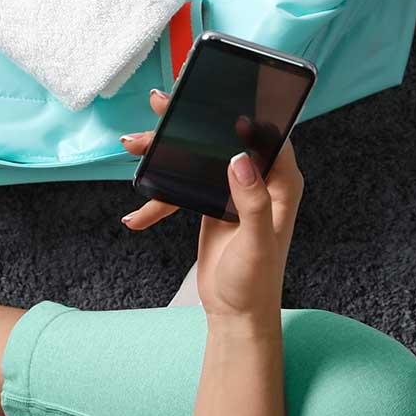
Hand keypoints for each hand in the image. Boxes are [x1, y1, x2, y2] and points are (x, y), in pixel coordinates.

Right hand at [121, 90, 302, 327]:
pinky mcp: (213, 203)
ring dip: (165, 153)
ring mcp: (234, 190)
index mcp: (282, 183)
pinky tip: (135, 215)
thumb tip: (238, 159)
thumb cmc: (256, 284)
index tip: (212, 98)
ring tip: (133, 144)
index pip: (266, 134)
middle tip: (160, 104)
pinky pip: (183, 187)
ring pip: (198, 158)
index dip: (242, 112)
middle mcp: (261, 181)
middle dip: (189, 123)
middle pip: (225, 138)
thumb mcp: (256, 244)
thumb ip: (253, 201)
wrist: (236, 316)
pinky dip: (159, 198)